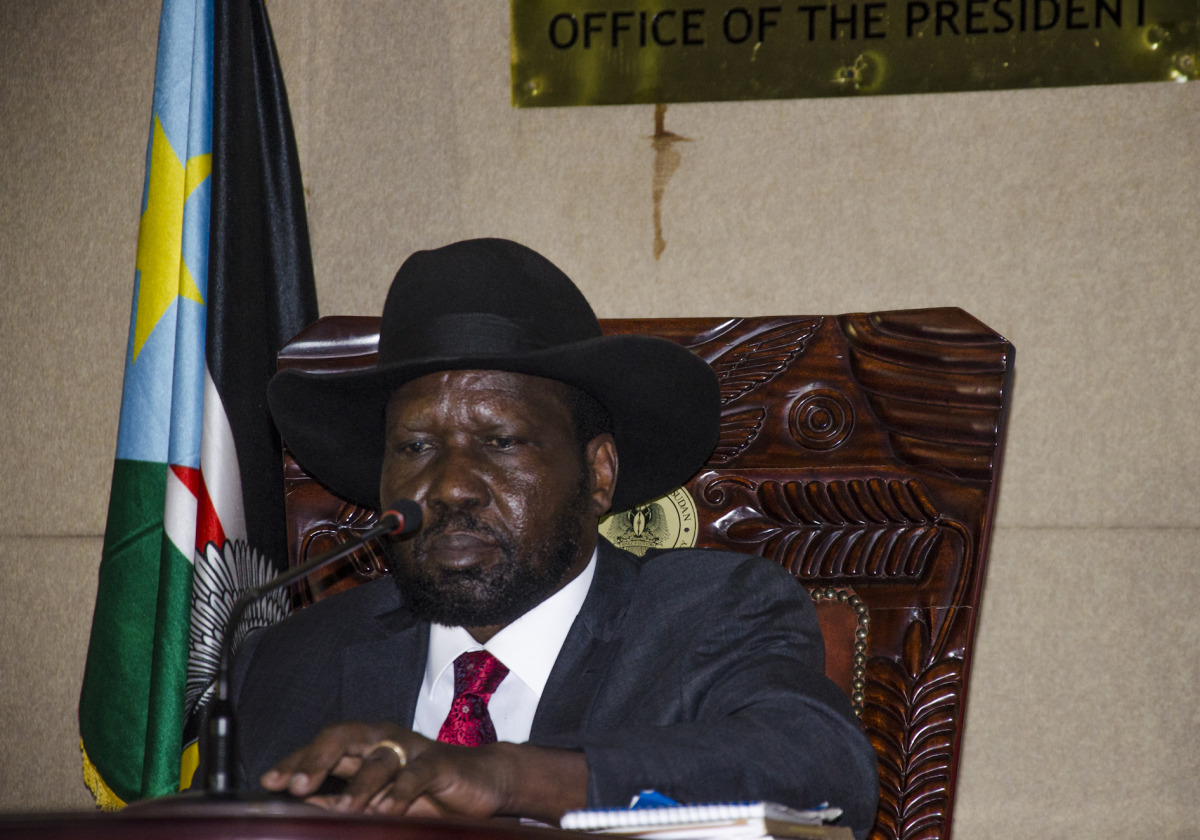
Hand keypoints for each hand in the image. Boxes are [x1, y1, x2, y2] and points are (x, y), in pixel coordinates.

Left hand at [259, 721, 587, 821]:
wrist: (480, 781)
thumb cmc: (424, 788)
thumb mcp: (376, 797)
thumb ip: (340, 799)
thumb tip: (301, 807)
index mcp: (365, 746)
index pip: (323, 745)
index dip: (296, 761)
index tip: (269, 782)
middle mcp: (384, 740)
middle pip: (344, 736)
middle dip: (317, 759)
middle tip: (297, 785)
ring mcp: (411, 749)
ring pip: (379, 758)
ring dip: (360, 784)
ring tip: (345, 808)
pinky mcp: (438, 763)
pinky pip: (416, 774)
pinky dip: (401, 791)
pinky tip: (388, 808)